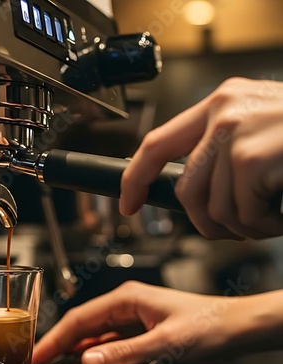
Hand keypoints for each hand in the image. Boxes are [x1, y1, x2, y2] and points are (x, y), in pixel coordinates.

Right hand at [32, 281, 282, 363]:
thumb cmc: (210, 324)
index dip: (56, 337)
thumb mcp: (165, 343)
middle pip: (83, 324)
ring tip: (55, 363)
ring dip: (75, 347)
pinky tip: (88, 362)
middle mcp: (126, 304)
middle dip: (59, 342)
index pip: (80, 318)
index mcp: (127, 298)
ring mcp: (133, 316)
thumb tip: (88, 361)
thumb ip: (124, 353)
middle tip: (39, 361)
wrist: (238, 326)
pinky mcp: (140, 328)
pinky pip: (110, 340)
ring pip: (95, 333)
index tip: (38, 353)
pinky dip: (95, 352)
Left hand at [119, 77, 282, 239]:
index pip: (156, 144)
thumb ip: (221, 153)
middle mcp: (223, 112)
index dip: (135, 179)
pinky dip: (263, 226)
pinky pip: (240, 213)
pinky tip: (282, 214)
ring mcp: (237, 133)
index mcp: (219, 105)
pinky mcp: (254, 158)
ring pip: (211, 208)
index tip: (128, 205)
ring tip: (270, 216)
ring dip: (242, 226)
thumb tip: (189, 191)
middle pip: (185, 191)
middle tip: (237, 228)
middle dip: (207, 223)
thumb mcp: (260, 131)